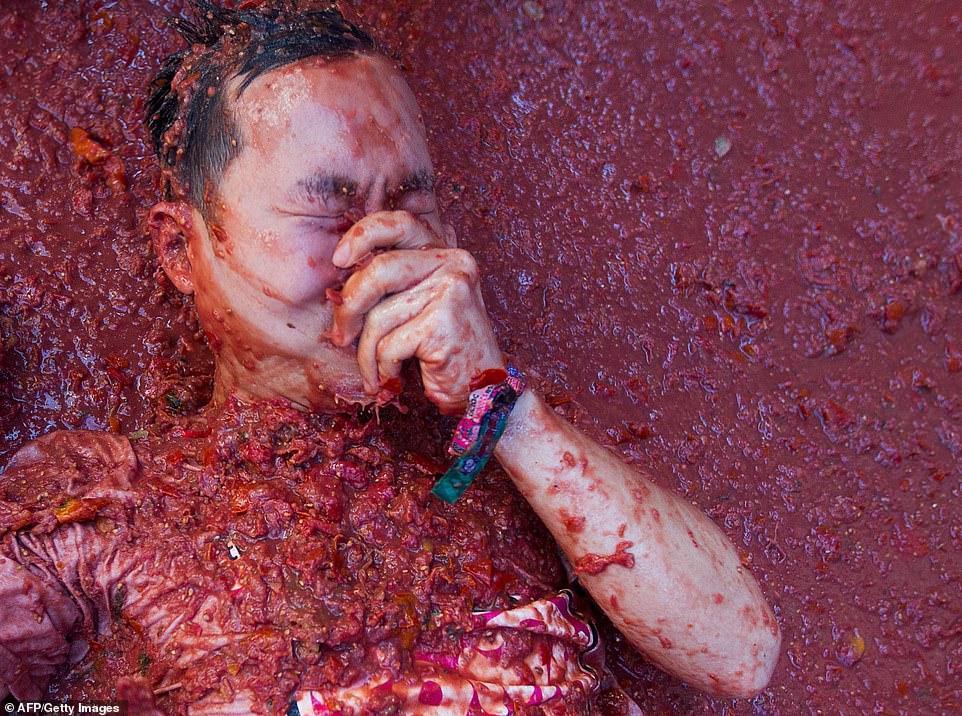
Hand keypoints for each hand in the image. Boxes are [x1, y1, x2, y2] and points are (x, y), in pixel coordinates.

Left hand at [328, 211, 504, 413]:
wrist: (482, 389)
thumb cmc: (443, 349)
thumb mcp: (422, 304)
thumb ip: (394, 283)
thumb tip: (341, 274)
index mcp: (447, 253)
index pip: (399, 223)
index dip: (362, 235)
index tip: (339, 260)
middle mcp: (453, 265)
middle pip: (379, 270)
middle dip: (349, 307)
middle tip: (340, 335)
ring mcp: (451, 292)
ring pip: (379, 316)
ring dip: (366, 353)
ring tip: (372, 373)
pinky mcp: (443, 323)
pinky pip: (389, 345)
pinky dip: (383, 369)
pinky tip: (392, 378)